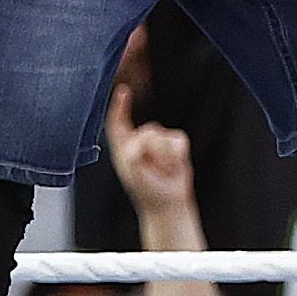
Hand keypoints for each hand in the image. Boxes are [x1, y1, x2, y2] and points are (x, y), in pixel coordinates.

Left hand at [103, 88, 194, 220]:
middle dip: (153, 150)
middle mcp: (139, 141)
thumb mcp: (132, 171)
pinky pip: (179, 141)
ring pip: (164, 137)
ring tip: (163, 170)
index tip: (123, 90)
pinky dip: (177, 156)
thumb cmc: (147, 190)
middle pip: (148, 131)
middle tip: (153, 170)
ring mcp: (159, 141)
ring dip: (165, 156)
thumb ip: (134, 151)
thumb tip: (145, 137)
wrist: (168, 204)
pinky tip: (174, 167)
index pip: (117, 122)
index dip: (119, 105)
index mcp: (123, 147)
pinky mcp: (175, 144)